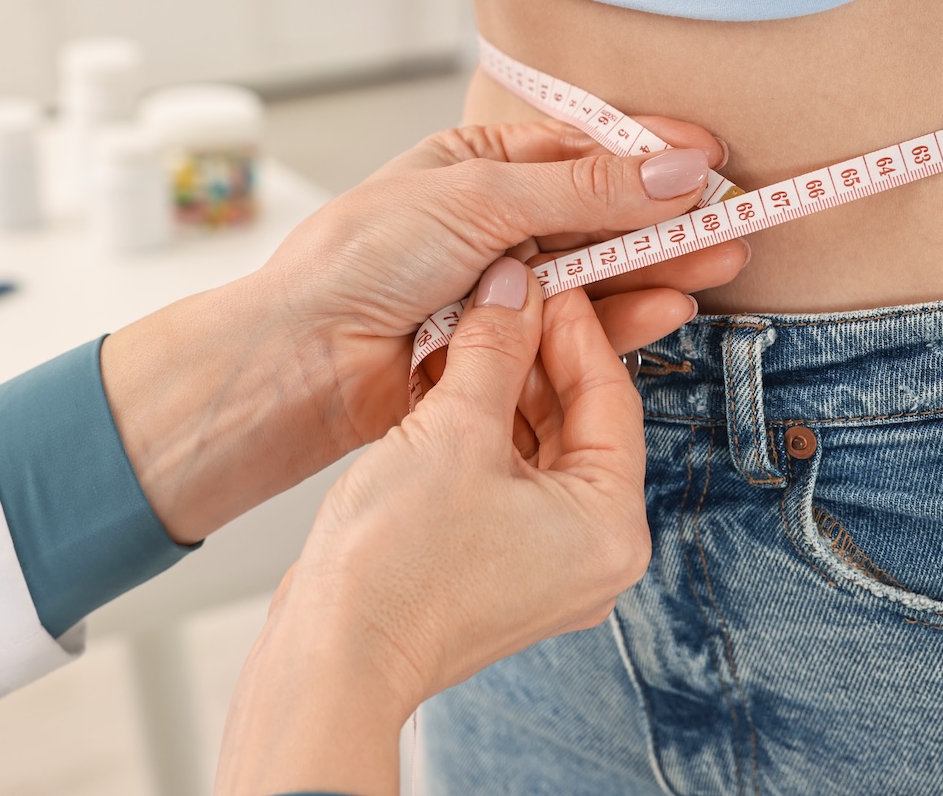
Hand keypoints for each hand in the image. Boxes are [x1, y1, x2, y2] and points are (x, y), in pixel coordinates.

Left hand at [101, 118, 742, 543]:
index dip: (648, 155)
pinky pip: (578, 330)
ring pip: (596, 276)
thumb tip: (674, 170)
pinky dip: (623, 318)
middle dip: (666, 219)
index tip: (710, 160)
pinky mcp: (506, 348)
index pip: (582, 150)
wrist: (303, 356)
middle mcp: (494, 225)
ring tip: (721, 264)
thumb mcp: (482, 202)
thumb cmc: (360, 260)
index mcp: (479, 167)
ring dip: (657, 269)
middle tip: (734, 220)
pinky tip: (668, 308)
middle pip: (600, 216)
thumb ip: (584, 192)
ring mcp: (502, 290)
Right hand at [214, 260, 650, 795]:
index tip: (543, 281)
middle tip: (502, 298)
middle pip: (579, 423)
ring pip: (539, 447)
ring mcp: (545, 565)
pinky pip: (507, 479)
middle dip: (534, 356)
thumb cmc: (397, 568)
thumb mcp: (454, 431)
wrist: (330, 661)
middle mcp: (593, 553)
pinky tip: (447, 383)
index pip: (612, 399)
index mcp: (611, 528)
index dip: (574, 328)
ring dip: (503, 388)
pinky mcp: (499, 567)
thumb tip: (517, 287)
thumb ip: (496, 349)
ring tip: (468, 331)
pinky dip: (482, 431)